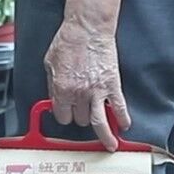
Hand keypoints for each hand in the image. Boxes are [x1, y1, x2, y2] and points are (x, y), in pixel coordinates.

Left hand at [44, 18, 129, 150]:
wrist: (87, 29)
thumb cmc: (68, 42)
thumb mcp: (49, 63)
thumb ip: (51, 85)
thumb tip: (54, 100)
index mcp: (61, 89)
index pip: (62, 116)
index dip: (64, 116)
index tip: (67, 113)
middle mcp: (79, 94)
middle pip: (80, 120)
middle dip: (81, 117)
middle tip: (84, 112)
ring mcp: (97, 91)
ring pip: (100, 122)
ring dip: (105, 135)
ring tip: (110, 145)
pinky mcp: (112, 86)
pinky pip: (119, 108)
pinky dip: (123, 119)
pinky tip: (124, 126)